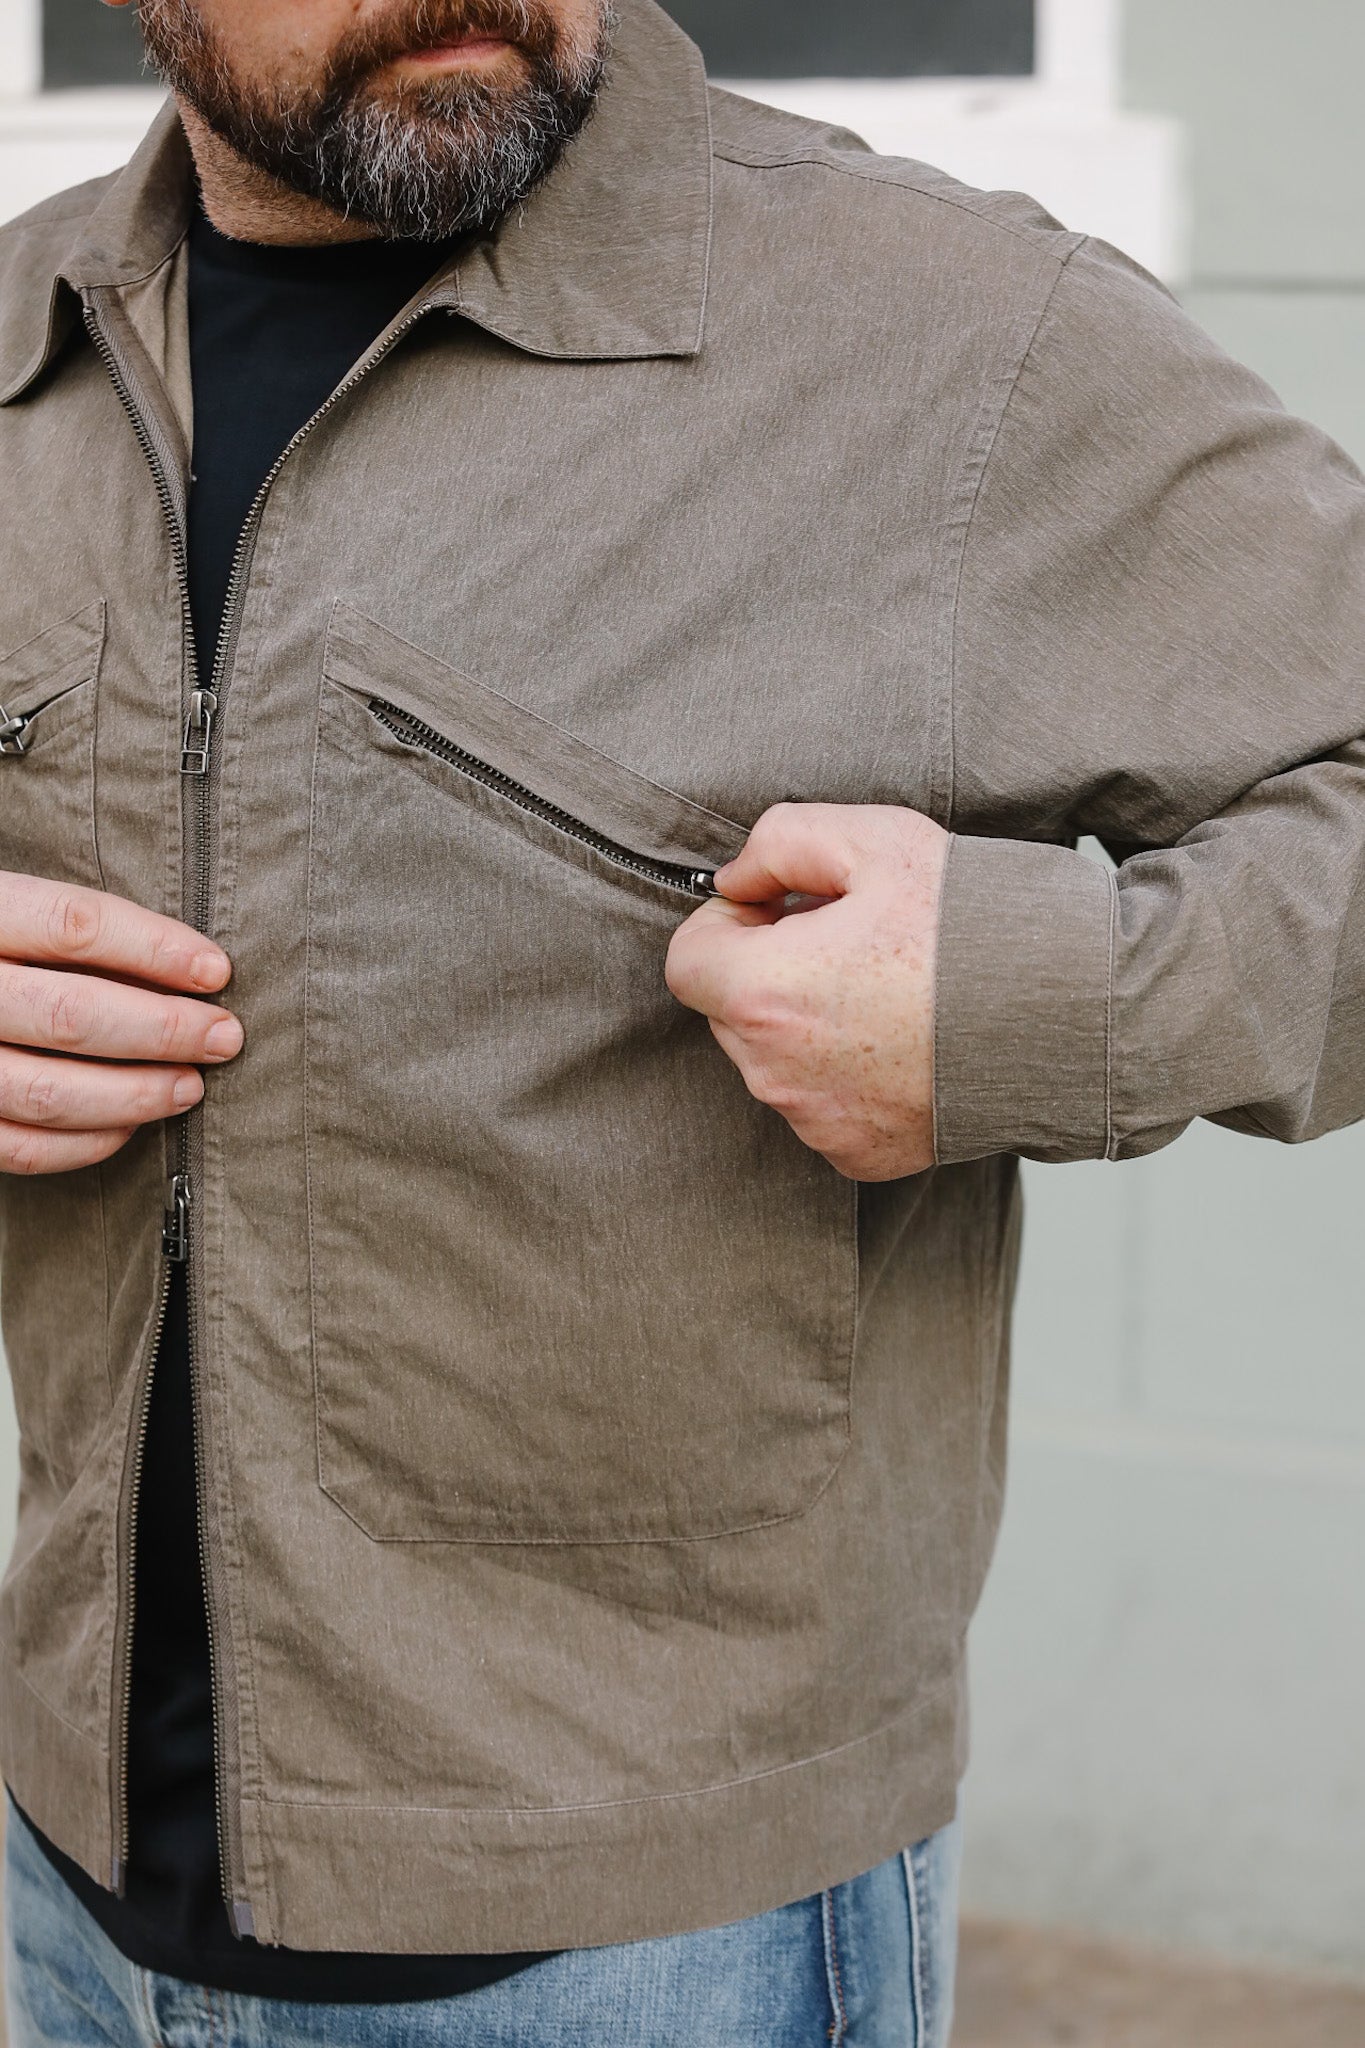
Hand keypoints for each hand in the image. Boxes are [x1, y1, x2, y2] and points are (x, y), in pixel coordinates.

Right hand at [0, 872, 241, 1175]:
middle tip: (223, 1036)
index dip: (155, 949)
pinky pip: (22, 1148)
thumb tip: (187, 969)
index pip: (72, 926)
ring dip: (135, 1095)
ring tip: (190, 1087)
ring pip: (48, 1093)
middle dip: (163, 1030)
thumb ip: (80, 937)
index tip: (216, 971)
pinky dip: (87, 1143)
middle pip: (70, 1015)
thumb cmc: (1, 953)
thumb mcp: (19, 917)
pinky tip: (131, 1125)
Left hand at [666, 804, 948, 1180]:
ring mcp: (816, 1122)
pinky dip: (849, 1077)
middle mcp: (775, 1072)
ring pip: (777, 1062)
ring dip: (808, 1026)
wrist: (1062, 1015)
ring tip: (889, 993)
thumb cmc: (968, 924)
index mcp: (762, 993)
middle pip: (731, 1014)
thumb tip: (734, 880)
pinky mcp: (858, 1155)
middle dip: (771, 975)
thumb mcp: (873, 839)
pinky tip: (907, 1042)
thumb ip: (778, 842)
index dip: (729, 926)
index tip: (784, 912)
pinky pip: (824, 1107)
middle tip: (849, 946)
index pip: (687, 961)